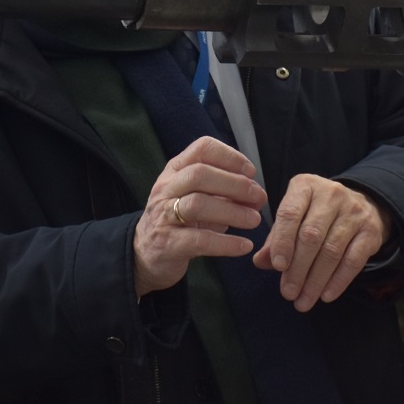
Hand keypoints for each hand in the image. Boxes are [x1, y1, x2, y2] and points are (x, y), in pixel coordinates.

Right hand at [133, 136, 264, 297]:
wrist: (145, 254)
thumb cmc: (178, 220)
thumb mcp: (194, 197)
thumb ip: (222, 190)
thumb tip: (256, 192)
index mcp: (175, 170)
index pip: (202, 149)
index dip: (230, 156)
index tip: (251, 172)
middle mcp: (166, 188)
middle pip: (199, 174)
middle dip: (234, 184)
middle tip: (259, 197)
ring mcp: (163, 215)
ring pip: (197, 205)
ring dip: (232, 211)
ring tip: (255, 220)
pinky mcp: (167, 244)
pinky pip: (199, 240)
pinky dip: (226, 243)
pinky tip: (244, 245)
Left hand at [251, 175, 392, 311]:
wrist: (361, 204)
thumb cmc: (317, 213)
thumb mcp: (294, 217)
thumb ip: (276, 238)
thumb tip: (261, 261)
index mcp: (305, 186)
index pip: (290, 213)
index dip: (282, 242)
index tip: (277, 267)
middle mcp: (331, 194)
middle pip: (312, 236)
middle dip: (298, 269)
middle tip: (288, 293)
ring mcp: (354, 211)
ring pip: (332, 251)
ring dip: (316, 280)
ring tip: (303, 301)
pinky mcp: (370, 230)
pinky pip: (353, 260)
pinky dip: (339, 281)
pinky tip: (326, 295)